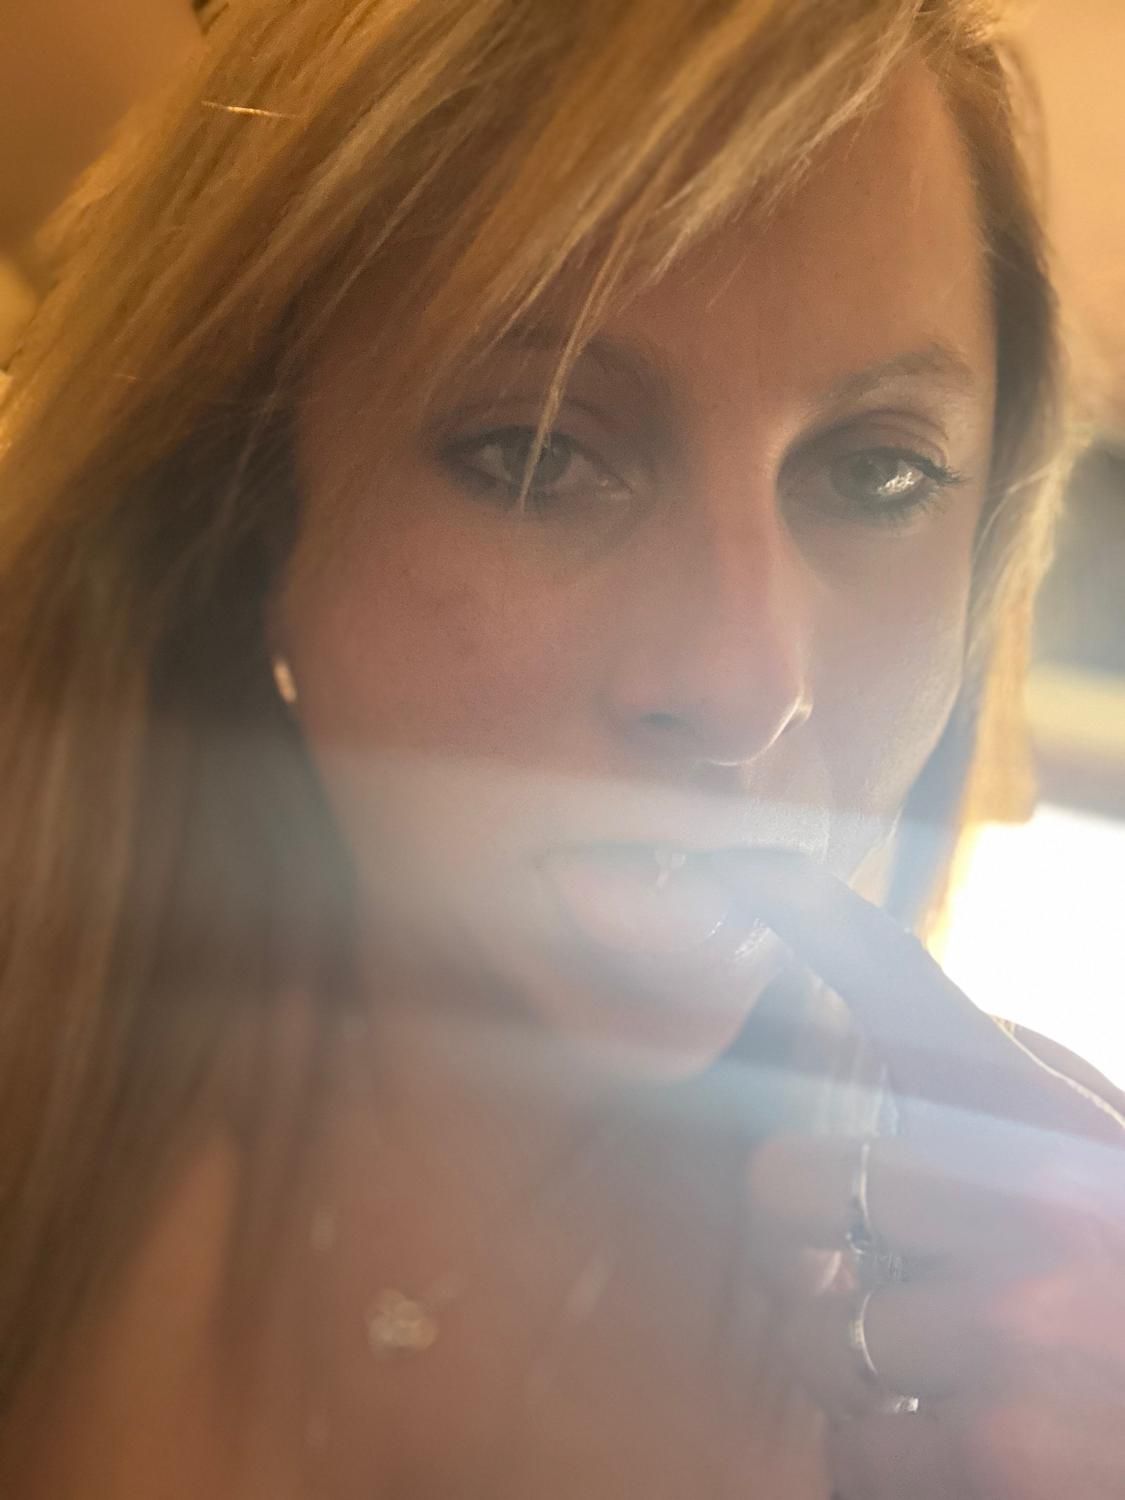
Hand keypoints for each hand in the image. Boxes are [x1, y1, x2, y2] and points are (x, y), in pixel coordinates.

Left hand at [718, 850, 1124, 1499]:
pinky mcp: (996, 1456)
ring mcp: (1007, 1332)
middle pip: (786, 1182)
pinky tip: (970, 1441)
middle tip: (887, 1267)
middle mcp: (1022, 1204)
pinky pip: (850, 1444)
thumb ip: (1011, 1087)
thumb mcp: (1098, 1151)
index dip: (807, 916)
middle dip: (812, 1233)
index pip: (900, 983)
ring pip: (812, 1327)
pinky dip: (888, 1453)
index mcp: (1046, 1122)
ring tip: (959, 1367)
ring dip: (858, 1357)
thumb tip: (895, 1022)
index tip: (732, 866)